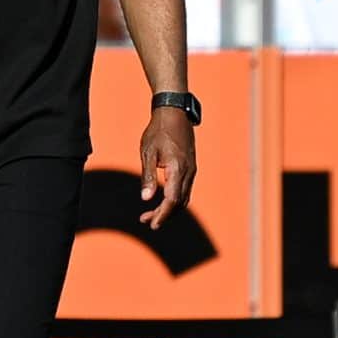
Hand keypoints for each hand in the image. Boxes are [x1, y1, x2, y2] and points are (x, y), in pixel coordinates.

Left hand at [137, 107, 196, 229]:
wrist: (174, 113)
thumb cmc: (158, 131)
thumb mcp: (148, 153)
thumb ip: (148, 176)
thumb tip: (146, 199)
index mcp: (178, 169)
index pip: (172, 200)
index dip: (162, 214)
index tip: (152, 224)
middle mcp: (188, 172)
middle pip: (179, 203)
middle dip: (163, 215)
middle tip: (145, 221)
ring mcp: (192, 170)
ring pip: (183, 197)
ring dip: (169, 209)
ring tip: (149, 214)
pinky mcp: (190, 167)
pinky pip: (185, 189)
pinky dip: (174, 200)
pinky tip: (162, 200)